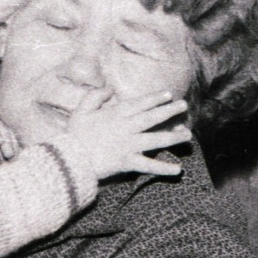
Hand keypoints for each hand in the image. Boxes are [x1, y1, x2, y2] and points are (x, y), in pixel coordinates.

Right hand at [57, 90, 190, 180]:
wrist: (70, 158)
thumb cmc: (74, 134)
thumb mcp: (81, 110)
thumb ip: (95, 96)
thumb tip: (109, 88)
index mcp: (116, 113)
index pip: (141, 103)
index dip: (155, 98)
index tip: (168, 94)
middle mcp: (127, 127)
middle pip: (153, 117)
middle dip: (170, 111)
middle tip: (183, 106)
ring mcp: (129, 145)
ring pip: (157, 139)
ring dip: (174, 137)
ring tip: (188, 135)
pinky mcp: (128, 162)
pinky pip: (148, 165)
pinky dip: (163, 168)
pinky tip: (178, 169)